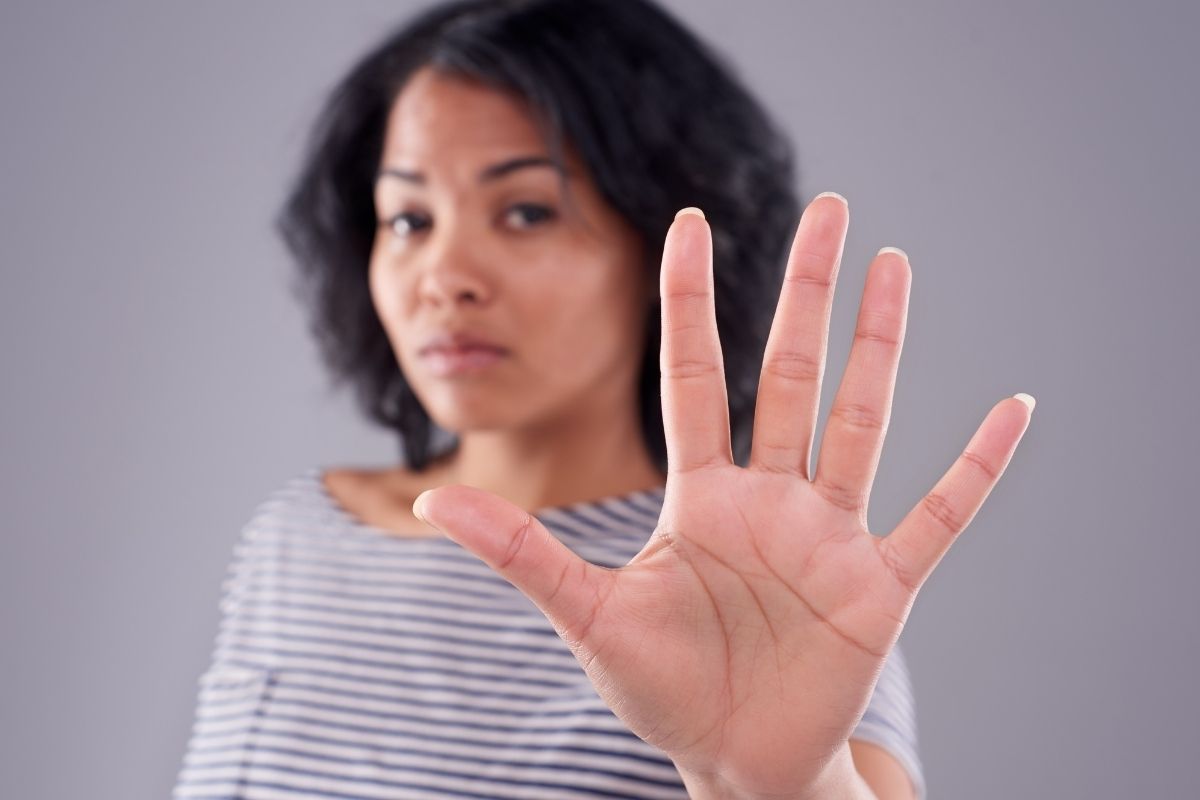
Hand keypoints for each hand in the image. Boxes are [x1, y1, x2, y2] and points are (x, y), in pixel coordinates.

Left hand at [413, 194, 1033, 797]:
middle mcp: (770, 498)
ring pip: (861, 421)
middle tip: (832, 209)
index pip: (694, 377)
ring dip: (882, 346)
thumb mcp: (587, 614)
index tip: (689, 224)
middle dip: (808, 293)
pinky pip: (938, 515)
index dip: (691, 302)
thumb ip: (521, 552)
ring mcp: (830, 536)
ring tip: (896, 266)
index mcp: (701, 496)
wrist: (733, 761)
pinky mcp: (879, 586)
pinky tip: (1012, 409)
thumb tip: (431, 498)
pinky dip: (975, 467)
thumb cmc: (662, 689)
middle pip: (792, 375)